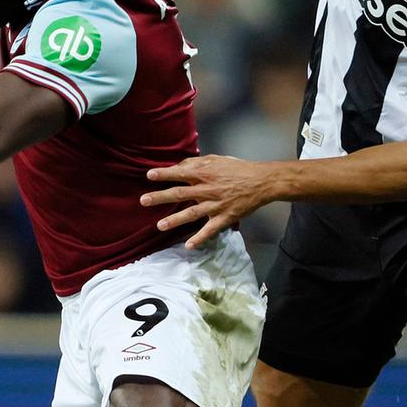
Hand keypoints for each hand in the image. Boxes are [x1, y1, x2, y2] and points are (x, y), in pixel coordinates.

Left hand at [141, 155, 277, 248]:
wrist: (262, 181)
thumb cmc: (238, 169)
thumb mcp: (217, 160)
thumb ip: (198, 163)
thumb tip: (179, 166)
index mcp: (205, 173)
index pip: (180, 173)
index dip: (164, 174)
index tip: (149, 175)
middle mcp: (207, 189)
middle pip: (180, 193)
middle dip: (161, 197)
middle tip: (144, 201)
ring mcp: (215, 205)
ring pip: (192, 213)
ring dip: (175, 220)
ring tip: (159, 226)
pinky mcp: (225, 217)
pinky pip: (210, 230)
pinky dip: (200, 238)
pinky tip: (189, 246)